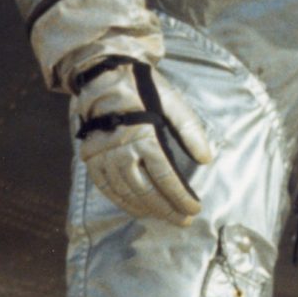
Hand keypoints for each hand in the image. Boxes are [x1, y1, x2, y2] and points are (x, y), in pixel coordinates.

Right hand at [71, 56, 216, 223]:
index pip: (166, 177)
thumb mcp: (172, 102)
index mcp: (144, 136)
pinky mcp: (91, 158)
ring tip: (163, 216)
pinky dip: (122, 202)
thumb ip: (190, 131)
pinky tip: (137, 209)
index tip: (195, 209)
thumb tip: (206, 159)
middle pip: (146, 191)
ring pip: (126, 193)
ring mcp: (102, 156)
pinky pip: (106, 188)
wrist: (104, 76)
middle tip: (183, 220)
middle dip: (167, 209)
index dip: (181, 197)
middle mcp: (120, 150)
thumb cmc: (143, 88)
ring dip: (146, 209)